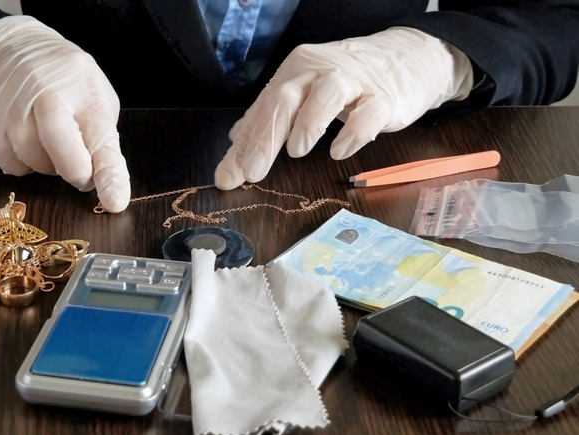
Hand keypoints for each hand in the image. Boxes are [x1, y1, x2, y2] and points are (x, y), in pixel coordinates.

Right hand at [0, 16, 129, 212]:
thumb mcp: (96, 99)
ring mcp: (12, 106)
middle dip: (75, 171)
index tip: (115, 201)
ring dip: (49, 166)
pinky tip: (30, 144)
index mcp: (83, 89)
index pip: (100, 137)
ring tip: (53, 144)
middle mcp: (45, 93)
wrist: (14, 48)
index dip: (109, 174)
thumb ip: (101, 140)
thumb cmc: (67, 82)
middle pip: (60, 148)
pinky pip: (10, 164)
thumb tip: (103, 186)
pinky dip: (25, 164)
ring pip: (33, 160)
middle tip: (82, 173)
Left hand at [214, 27, 473, 189]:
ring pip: (326, 94)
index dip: (245, 143)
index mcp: (295, 72)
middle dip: (266, 136)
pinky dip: (352, 133)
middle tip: (252, 170)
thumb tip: (234, 152)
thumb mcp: (302, 97)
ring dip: (307, 124)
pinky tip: (339, 151)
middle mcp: (320, 71)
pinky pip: (368, 113)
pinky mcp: (384, 97)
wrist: (405, 59)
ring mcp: (354, 82)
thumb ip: (268, 124)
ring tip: (297, 150)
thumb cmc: (346, 81)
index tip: (229, 176)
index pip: (263, 107)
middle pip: (286, 98)